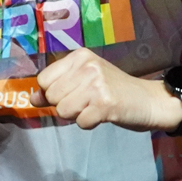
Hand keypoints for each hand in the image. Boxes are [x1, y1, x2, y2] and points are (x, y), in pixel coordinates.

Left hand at [34, 50, 181, 130]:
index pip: (44, 79)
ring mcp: (97, 84)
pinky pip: (81, 122)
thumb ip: (57, 86)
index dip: (52, 93)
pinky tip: (102, 115)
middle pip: (52, 97)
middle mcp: (87, 66)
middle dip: (65, 106)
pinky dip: (89, 124)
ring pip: (63, 111)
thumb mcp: (83, 80)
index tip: (70, 94)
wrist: (149, 100)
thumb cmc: (113, 89)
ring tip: (94, 108)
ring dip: (77, 116)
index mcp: (79, 56)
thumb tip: (33, 98)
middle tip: (86, 102)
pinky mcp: (105, 104)